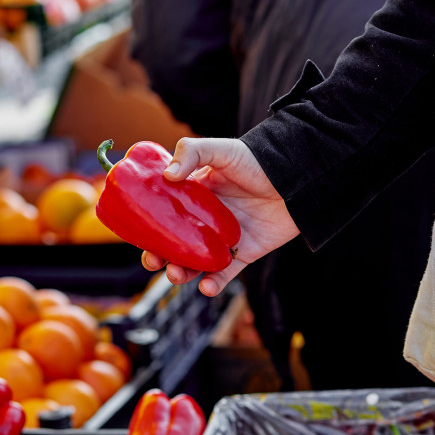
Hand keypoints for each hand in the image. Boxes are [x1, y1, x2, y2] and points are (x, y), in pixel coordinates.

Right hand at [142, 137, 299, 295]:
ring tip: (176, 275)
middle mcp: (204, 221)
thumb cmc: (257, 159)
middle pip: (175, 245)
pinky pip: (224, 274)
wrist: (297, 177)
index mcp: (193, 198)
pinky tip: (206, 286)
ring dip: (182, 274)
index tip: (137, 237)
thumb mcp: (222, 149)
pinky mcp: (244, 254)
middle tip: (155, 261)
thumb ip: (192, 153)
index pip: (164, 216)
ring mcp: (223, 239)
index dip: (149, 228)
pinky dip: (214, 284)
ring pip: (195, 264)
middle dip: (161, 257)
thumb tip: (167, 175)